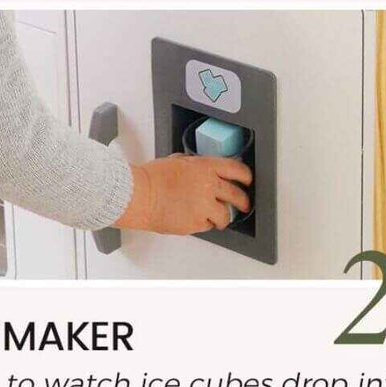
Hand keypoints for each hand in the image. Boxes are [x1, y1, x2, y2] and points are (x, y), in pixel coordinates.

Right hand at [116, 154, 251, 234]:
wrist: (138, 196)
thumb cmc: (150, 178)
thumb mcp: (177, 161)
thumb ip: (195, 166)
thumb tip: (201, 169)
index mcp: (205, 167)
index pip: (237, 169)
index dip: (246, 176)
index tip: (248, 181)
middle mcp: (209, 186)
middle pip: (237, 195)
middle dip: (243, 201)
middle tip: (243, 205)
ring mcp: (204, 206)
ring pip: (225, 215)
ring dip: (223, 217)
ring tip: (218, 218)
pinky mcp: (197, 222)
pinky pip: (207, 225)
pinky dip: (204, 224)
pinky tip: (195, 219)